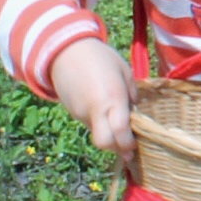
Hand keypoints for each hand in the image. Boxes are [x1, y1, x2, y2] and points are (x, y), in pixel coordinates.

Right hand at [51, 38, 136, 168]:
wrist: (65, 51)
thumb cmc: (100, 57)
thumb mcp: (123, 71)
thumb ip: (131, 93)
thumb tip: (135, 111)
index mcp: (112, 98)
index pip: (120, 132)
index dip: (128, 143)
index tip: (135, 145)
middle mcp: (95, 110)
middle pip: (104, 143)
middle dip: (116, 148)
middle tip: (127, 145)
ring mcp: (81, 113)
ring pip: (96, 134)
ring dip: (108, 135)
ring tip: (117, 124)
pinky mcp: (73, 112)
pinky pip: (89, 124)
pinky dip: (98, 125)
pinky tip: (103, 112)